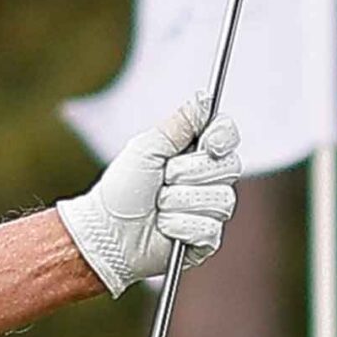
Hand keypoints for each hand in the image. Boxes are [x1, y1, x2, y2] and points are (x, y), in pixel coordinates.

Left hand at [56, 94, 240, 297]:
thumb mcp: (147, 148)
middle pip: (229, 167)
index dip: (222, 138)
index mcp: (194, 153)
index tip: (209, 144)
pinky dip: (179, 226)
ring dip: (179, 202)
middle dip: (188, 173)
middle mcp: (208, 179)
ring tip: (158, 206)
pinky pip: (209, 228)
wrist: (107, 231)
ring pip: (220, 200)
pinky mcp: (206, 238)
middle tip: (163, 179)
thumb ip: (179, 124)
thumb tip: (205, 97)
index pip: (227, 136)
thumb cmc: (122, 189)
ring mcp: (209, 209)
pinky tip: (164, 227)